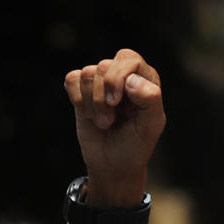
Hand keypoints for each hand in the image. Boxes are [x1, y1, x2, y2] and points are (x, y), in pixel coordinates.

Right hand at [64, 49, 164, 206]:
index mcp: (144, 78)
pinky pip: (72, 79)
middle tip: (110, 120)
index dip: (117, 78)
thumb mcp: (150, 127)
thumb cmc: (135, 145)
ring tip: (103, 122)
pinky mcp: (81, 89)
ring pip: (87, 74)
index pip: (128, 58)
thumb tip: (131, 80)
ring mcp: (101, 81)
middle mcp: (123, 74)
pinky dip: (78, 100)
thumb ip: (150, 100)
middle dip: (103, 98)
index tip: (116, 103)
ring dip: (92, 104)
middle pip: (104, 66)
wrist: (113, 165)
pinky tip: (89, 115)